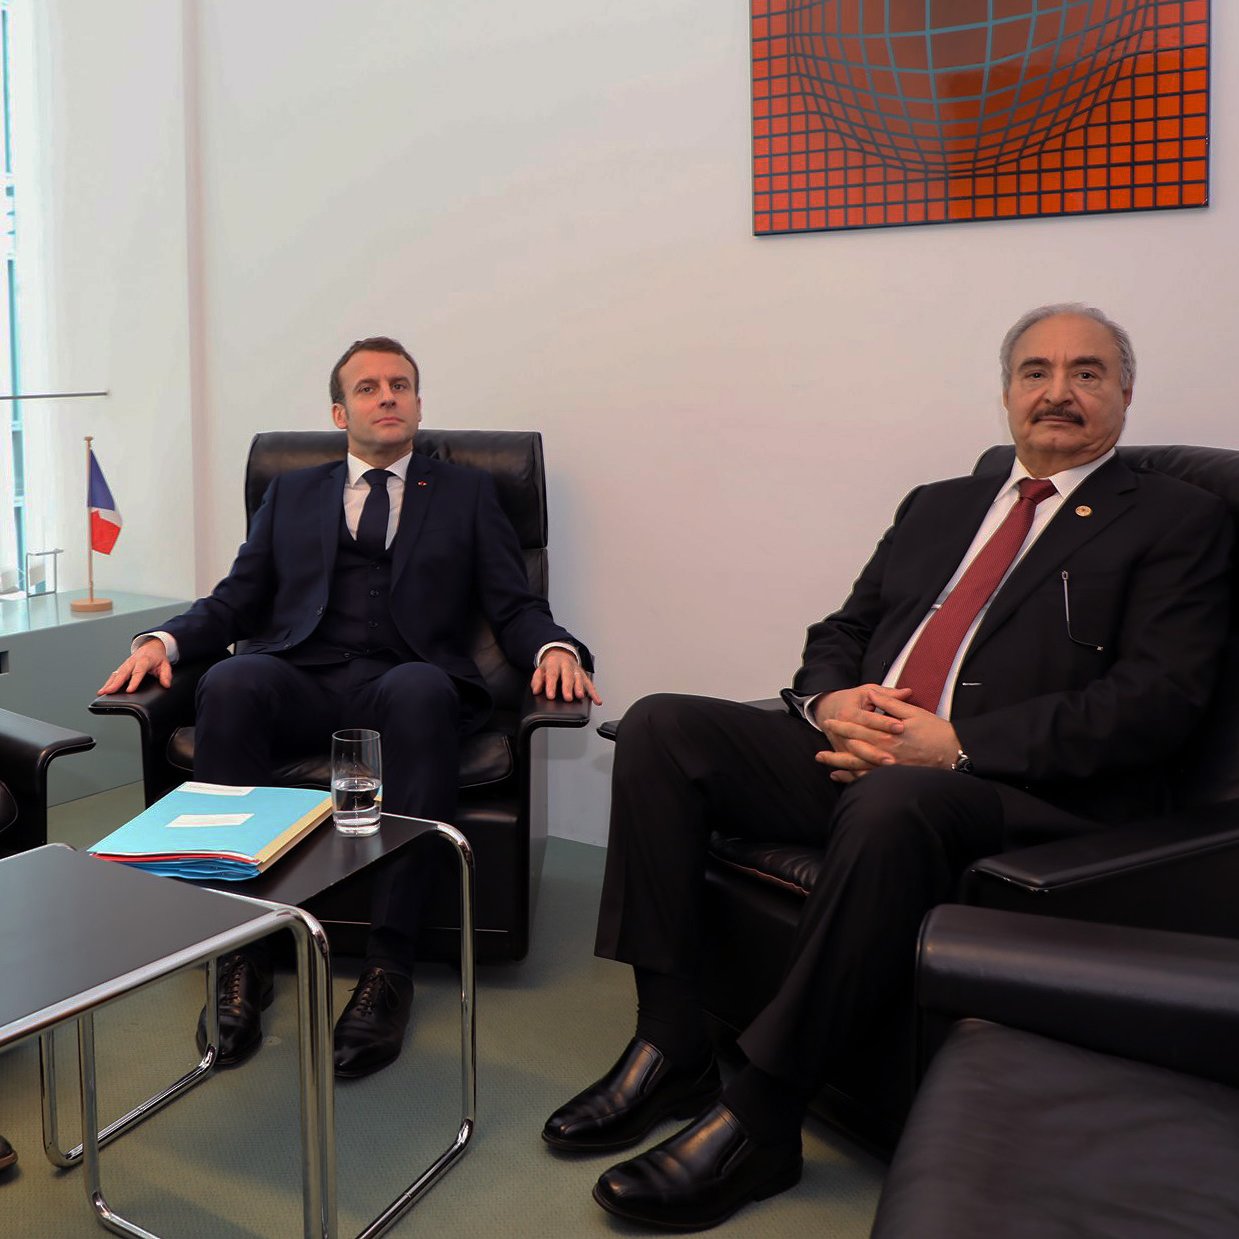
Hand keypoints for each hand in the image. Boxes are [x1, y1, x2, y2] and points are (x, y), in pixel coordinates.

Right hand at [98, 637, 172, 694]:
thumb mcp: (165, 664)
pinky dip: (108, 682)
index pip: (138, 672)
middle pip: (123, 673)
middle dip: (115, 683)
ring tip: (102, 692)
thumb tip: (166, 684)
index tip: (130, 690)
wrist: (151, 646)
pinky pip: (114, 675)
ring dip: (108, 683)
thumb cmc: (157, 657)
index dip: (134, 681)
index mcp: (144, 660)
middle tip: (109, 692)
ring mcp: (126, 664)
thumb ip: (166, 674)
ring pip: (116, 674)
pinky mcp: (122, 667)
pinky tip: (104, 689)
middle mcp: (132, 662)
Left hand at [531, 648, 601, 704]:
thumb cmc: (551, 665)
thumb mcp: (540, 669)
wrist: (561, 652)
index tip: (551, 696)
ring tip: (580, 696)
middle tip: (568, 698)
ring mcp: (576, 670)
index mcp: (554, 663)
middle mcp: (566, 665)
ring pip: (579, 678)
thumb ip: (537, 680)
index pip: (552, 674)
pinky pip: (590, 684)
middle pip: (568, 676)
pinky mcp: (583, 675)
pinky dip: (594, 693)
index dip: (551, 685)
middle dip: (568, 687)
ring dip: (580, 688)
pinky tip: (597, 700)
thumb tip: (536, 690)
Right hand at [811, 684, 908, 781]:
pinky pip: (853, 765)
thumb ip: (887, 694)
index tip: (901, 727)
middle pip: (862, 742)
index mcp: (848, 713)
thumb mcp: (865, 691)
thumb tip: (908, 692)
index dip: (885, 723)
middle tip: (895, 756)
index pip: (868, 719)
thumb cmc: (850, 700)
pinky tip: (877, 776)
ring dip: (872, 761)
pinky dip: (863, 772)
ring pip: (857, 756)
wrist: (827, 708)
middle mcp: (842, 731)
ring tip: (889, 765)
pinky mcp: (842, 753)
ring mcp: (842, 744)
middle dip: (879, 749)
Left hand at [817, 685, 958, 778]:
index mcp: (889, 734)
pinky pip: (870, 778)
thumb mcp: (913, 712)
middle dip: (836, 747)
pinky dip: (853, 778)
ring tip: (823, 761)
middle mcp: (886, 752)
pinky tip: (840, 776)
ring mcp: (890, 766)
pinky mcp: (895, 775)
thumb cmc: (935, 731)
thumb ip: (890, 703)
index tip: (829, 722)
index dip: (843, 726)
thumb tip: (873, 693)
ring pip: (859, 766)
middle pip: (855, 749)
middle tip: (818, 747)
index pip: (860, 729)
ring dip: (840, 764)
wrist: (954, 752)